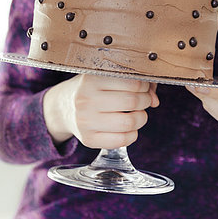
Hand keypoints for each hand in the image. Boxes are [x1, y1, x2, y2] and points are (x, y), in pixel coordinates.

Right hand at [43, 74, 158, 148]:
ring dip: (141, 118)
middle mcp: (86, 99)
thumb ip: (135, 83)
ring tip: (138, 114)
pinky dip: (133, 134)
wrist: (63, 107)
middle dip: (145, 101)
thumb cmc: (92, 89)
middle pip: (132, 102)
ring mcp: (86, 121)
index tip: (143, 87)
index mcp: (92, 79)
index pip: (132, 82)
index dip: (145, 86)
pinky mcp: (88, 139)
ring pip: (129, 122)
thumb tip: (155, 100)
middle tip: (143, 100)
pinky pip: (122, 141)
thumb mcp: (106, 77)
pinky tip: (128, 128)